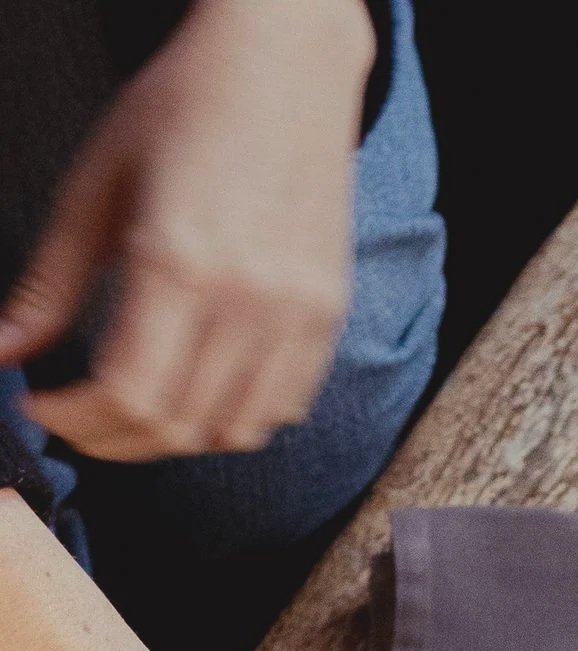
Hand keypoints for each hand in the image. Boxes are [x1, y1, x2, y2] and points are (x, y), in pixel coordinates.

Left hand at [0, 0, 371, 461]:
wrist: (283, 66)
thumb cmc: (183, 106)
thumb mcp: (95, 184)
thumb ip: (50, 283)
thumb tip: (2, 352)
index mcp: (178, 260)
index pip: (127, 394)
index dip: (76, 419)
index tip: (43, 406)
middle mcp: (247, 300)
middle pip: (178, 426)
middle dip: (114, 438)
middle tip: (77, 417)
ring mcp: (296, 316)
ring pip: (232, 432)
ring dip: (176, 437)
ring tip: (137, 406)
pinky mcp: (327, 318)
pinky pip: (281, 409)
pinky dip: (234, 418)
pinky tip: (199, 387)